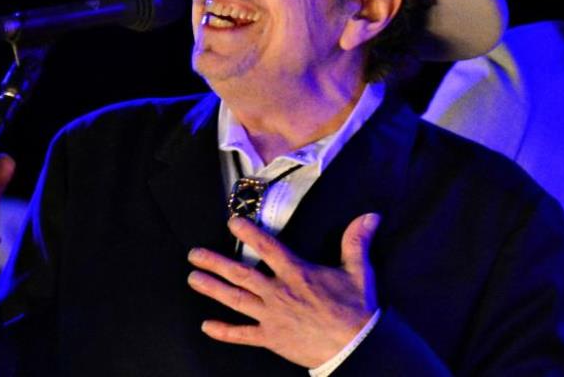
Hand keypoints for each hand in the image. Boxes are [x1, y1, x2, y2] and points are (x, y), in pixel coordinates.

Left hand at [187, 213, 380, 367]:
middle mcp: (279, 293)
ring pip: (236, 300)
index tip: (231, 222)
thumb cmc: (356, 309)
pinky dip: (224, 331)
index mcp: (297, 273)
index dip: (248, 233)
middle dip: (215, 263)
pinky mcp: (272, 339)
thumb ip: (356, 241)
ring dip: (213, 289)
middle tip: (194, 254)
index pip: (267, 247)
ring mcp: (272, 317)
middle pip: (241, 274)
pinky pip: (243, 335)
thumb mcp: (358, 271)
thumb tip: (371, 215)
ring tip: (192, 278)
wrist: (356, 348)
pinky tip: (206, 326)